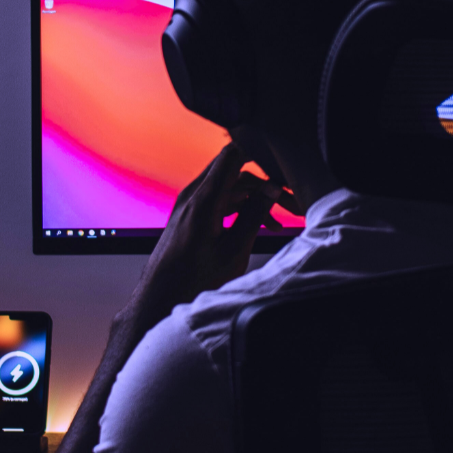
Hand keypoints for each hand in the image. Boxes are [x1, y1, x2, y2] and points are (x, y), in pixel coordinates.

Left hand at [127, 143, 293, 319]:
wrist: (160, 300)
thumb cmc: (191, 282)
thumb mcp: (233, 251)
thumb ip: (254, 216)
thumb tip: (272, 190)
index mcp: (203, 200)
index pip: (233, 154)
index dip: (260, 152)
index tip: (284, 164)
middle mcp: (194, 196)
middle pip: (237, 171)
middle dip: (266, 183)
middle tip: (292, 203)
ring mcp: (191, 204)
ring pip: (231, 187)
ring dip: (256, 198)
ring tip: (280, 222)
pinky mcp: (191, 215)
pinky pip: (221, 200)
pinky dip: (242, 207)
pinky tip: (260, 226)